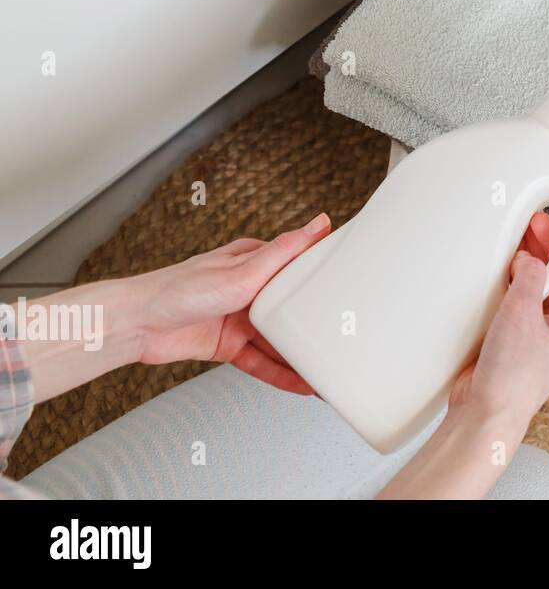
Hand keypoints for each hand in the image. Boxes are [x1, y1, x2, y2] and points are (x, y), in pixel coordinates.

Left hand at [131, 213, 332, 393]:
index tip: (352, 291)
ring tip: (328, 369)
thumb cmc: (181, 288)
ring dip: (301, 356)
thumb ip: (287, 250)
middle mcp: (250, 290)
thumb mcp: (245, 267)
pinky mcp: (229, 345)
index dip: (325, 280)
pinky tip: (301, 384)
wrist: (138, 325)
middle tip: (344, 338)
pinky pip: (262, 362)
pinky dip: (282, 374)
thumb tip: (321, 223)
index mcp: (257, 263)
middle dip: (316, 325)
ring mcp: (240, 319)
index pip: (300, 269)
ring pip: (280, 340)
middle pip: (293, 309)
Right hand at [379, 212, 548, 498]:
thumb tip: (528, 259)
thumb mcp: (523, 312)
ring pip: (533, 291)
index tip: (543, 225)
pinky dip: (506, 289)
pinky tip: (495, 276)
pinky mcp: (515, 342)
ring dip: (521, 270)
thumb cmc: (513, 378)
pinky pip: (515, 306)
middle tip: (526, 228)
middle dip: (540, 253)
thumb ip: (528, 277)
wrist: (484, 414)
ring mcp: (539, 337)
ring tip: (510, 246)